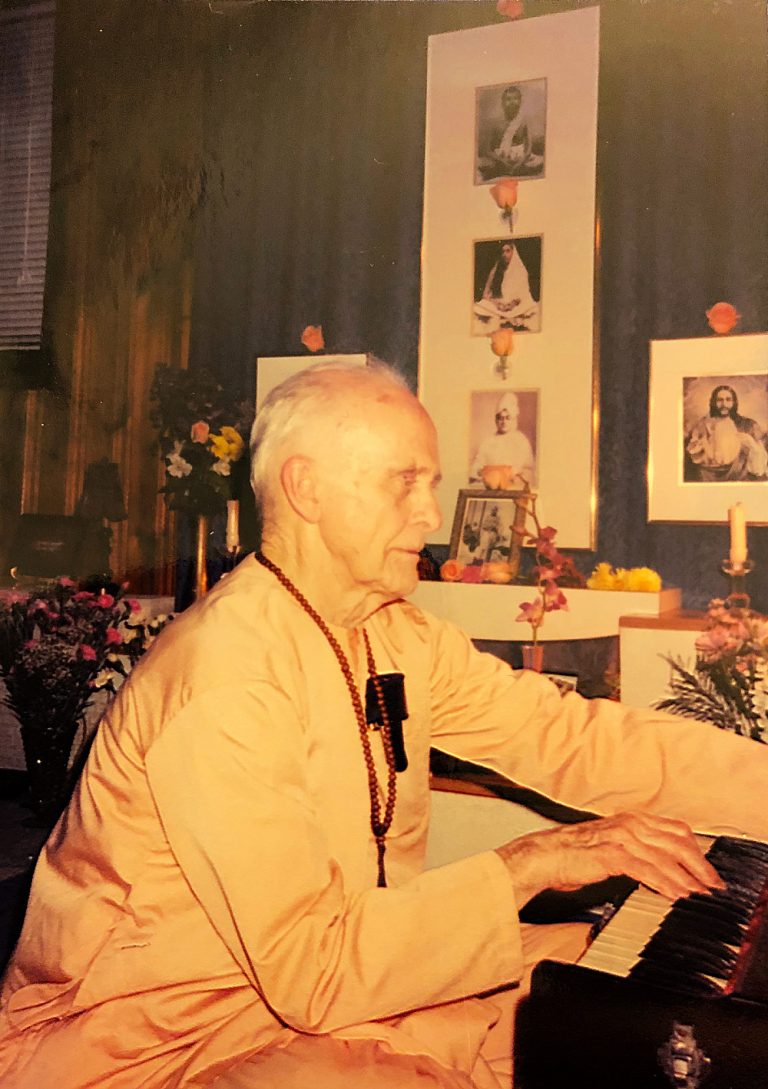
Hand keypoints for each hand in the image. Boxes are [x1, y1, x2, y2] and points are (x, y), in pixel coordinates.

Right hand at [495, 811, 724, 907]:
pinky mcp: (611, 854)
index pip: (677, 830)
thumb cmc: (573, 855)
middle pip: (678, 842)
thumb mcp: (612, 847)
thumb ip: (637, 852)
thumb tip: (663, 869)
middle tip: (713, 885)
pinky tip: (675, 894)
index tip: (709, 871)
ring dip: (687, 878)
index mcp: (632, 819)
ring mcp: (621, 837)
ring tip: (699, 894)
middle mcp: (630, 823)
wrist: (543, 856)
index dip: (698, 851)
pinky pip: (646, 869)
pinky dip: (665, 883)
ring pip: (665, 857)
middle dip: (700, 866)